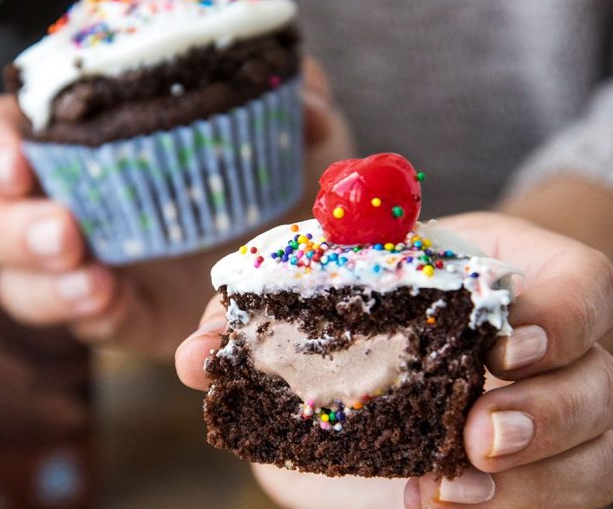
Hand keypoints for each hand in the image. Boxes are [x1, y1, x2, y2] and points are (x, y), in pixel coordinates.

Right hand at [0, 58, 351, 356]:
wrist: (303, 259)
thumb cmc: (286, 178)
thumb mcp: (297, 127)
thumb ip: (294, 98)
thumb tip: (301, 105)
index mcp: (92, 143)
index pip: (5, 135)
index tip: (17, 160)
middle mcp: (78, 204)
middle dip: (14, 227)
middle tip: (65, 231)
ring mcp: (95, 267)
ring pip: (24, 284)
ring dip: (46, 285)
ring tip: (92, 281)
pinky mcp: (124, 316)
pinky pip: (88, 324)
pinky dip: (94, 316)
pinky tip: (113, 304)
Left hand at [177, 212, 612, 507]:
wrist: (419, 346)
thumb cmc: (386, 302)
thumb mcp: (340, 289)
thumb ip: (275, 312)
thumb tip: (198, 352)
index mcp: (522, 284)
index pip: (578, 293)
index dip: (555, 320)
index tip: (502, 348)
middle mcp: (560, 355)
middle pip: (595, 387)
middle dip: (544, 416)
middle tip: (478, 436)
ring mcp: (567, 418)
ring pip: (590, 459)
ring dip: (531, 482)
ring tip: (453, 492)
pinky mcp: (554, 469)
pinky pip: (565, 499)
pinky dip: (514, 508)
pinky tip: (447, 507)